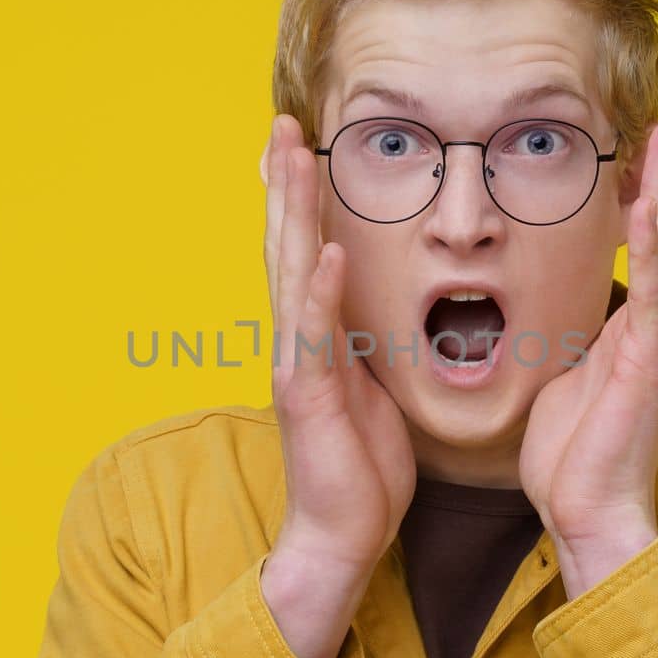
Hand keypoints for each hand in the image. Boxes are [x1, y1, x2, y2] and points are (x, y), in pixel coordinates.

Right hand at [262, 114, 416, 574]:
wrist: (342, 534)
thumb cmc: (361, 464)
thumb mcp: (371, 385)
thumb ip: (362, 339)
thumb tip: (374, 302)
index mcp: (315, 334)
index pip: (302, 250)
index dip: (299, 196)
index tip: (299, 142)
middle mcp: (296, 340)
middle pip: (286, 245)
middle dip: (285, 183)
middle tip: (283, 124)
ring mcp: (296, 364)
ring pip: (291, 274)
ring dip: (294, 214)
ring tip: (294, 160)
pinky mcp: (308, 397)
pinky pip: (315, 335)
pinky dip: (320, 292)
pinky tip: (328, 251)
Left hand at [518, 101, 657, 580]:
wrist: (590, 515)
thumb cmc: (575, 461)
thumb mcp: (569, 383)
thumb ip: (578, 346)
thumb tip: (567, 326)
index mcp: (639, 332)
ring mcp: (657, 342)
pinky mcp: (646, 361)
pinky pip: (651, 291)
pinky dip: (650, 244)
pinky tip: (649, 201)